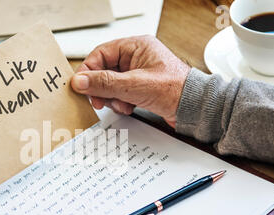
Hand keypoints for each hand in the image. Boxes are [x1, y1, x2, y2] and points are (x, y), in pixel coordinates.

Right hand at [71, 36, 190, 127]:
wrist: (194, 109)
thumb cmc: (175, 90)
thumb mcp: (134, 85)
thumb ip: (104, 83)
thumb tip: (80, 81)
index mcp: (135, 47)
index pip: (101, 54)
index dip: (89, 71)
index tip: (81, 86)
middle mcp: (135, 58)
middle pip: (103, 71)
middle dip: (102, 88)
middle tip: (98, 100)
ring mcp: (137, 74)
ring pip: (110, 85)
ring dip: (112, 98)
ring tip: (123, 104)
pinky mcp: (139, 88)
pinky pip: (119, 94)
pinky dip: (120, 103)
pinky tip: (129, 107)